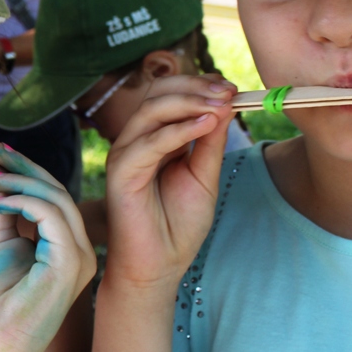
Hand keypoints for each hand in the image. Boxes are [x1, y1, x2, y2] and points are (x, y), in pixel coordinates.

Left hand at [0, 144, 95, 351]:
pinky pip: (52, 216)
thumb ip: (4, 212)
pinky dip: (24, 201)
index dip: (29, 171)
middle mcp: (81, 251)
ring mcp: (81, 257)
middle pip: (60, 192)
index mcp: (68, 248)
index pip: (55, 197)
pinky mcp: (70, 263)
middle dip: (26, 169)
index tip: (0, 153)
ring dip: (21, 183)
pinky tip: (0, 202)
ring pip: (58, 200)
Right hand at [104, 74, 234, 288]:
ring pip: (150, 110)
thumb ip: (210, 142)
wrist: (160, 266)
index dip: (199, 86)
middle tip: (228, 91)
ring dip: (188, 102)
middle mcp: (136, 141)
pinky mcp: (120, 173)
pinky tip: (205, 125)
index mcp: (154, 138)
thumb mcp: (204, 176)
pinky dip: (177, 130)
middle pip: (158, 94)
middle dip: (194, 87)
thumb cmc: (178, 225)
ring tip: (220, 106)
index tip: (231, 88)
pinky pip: (147, 143)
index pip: (170, 95)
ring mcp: (125, 154)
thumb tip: (225, 104)